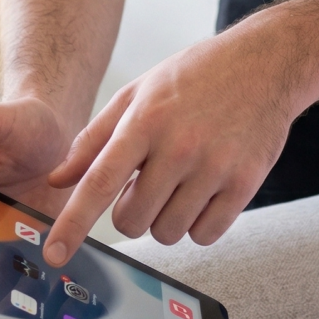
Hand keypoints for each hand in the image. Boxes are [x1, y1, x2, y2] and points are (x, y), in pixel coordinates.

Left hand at [39, 27, 303, 263]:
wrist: (265, 63)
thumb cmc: (194, 77)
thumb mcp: (139, 92)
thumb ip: (94, 138)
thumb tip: (56, 180)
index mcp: (145, 120)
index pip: (100, 182)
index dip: (72, 224)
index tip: (53, 254)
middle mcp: (179, 145)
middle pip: (132, 220)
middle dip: (132, 210)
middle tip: (149, 180)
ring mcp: (215, 166)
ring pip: (168, 232)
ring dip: (166, 217)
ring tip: (181, 180)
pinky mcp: (245, 182)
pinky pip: (206, 234)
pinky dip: (199, 222)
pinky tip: (205, 189)